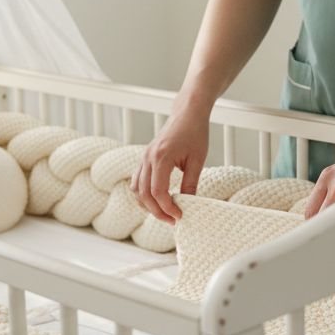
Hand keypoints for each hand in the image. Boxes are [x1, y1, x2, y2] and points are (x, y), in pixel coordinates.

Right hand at [132, 104, 208, 222]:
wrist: (187, 113)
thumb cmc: (195, 133)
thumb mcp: (197, 160)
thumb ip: (190, 183)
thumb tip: (188, 204)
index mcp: (161, 158)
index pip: (158, 191)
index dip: (167, 207)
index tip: (179, 216)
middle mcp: (148, 158)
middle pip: (144, 194)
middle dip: (157, 211)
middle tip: (172, 220)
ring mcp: (144, 157)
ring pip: (136, 189)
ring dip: (148, 204)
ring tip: (164, 213)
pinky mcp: (145, 158)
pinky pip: (137, 180)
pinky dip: (143, 194)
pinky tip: (156, 200)